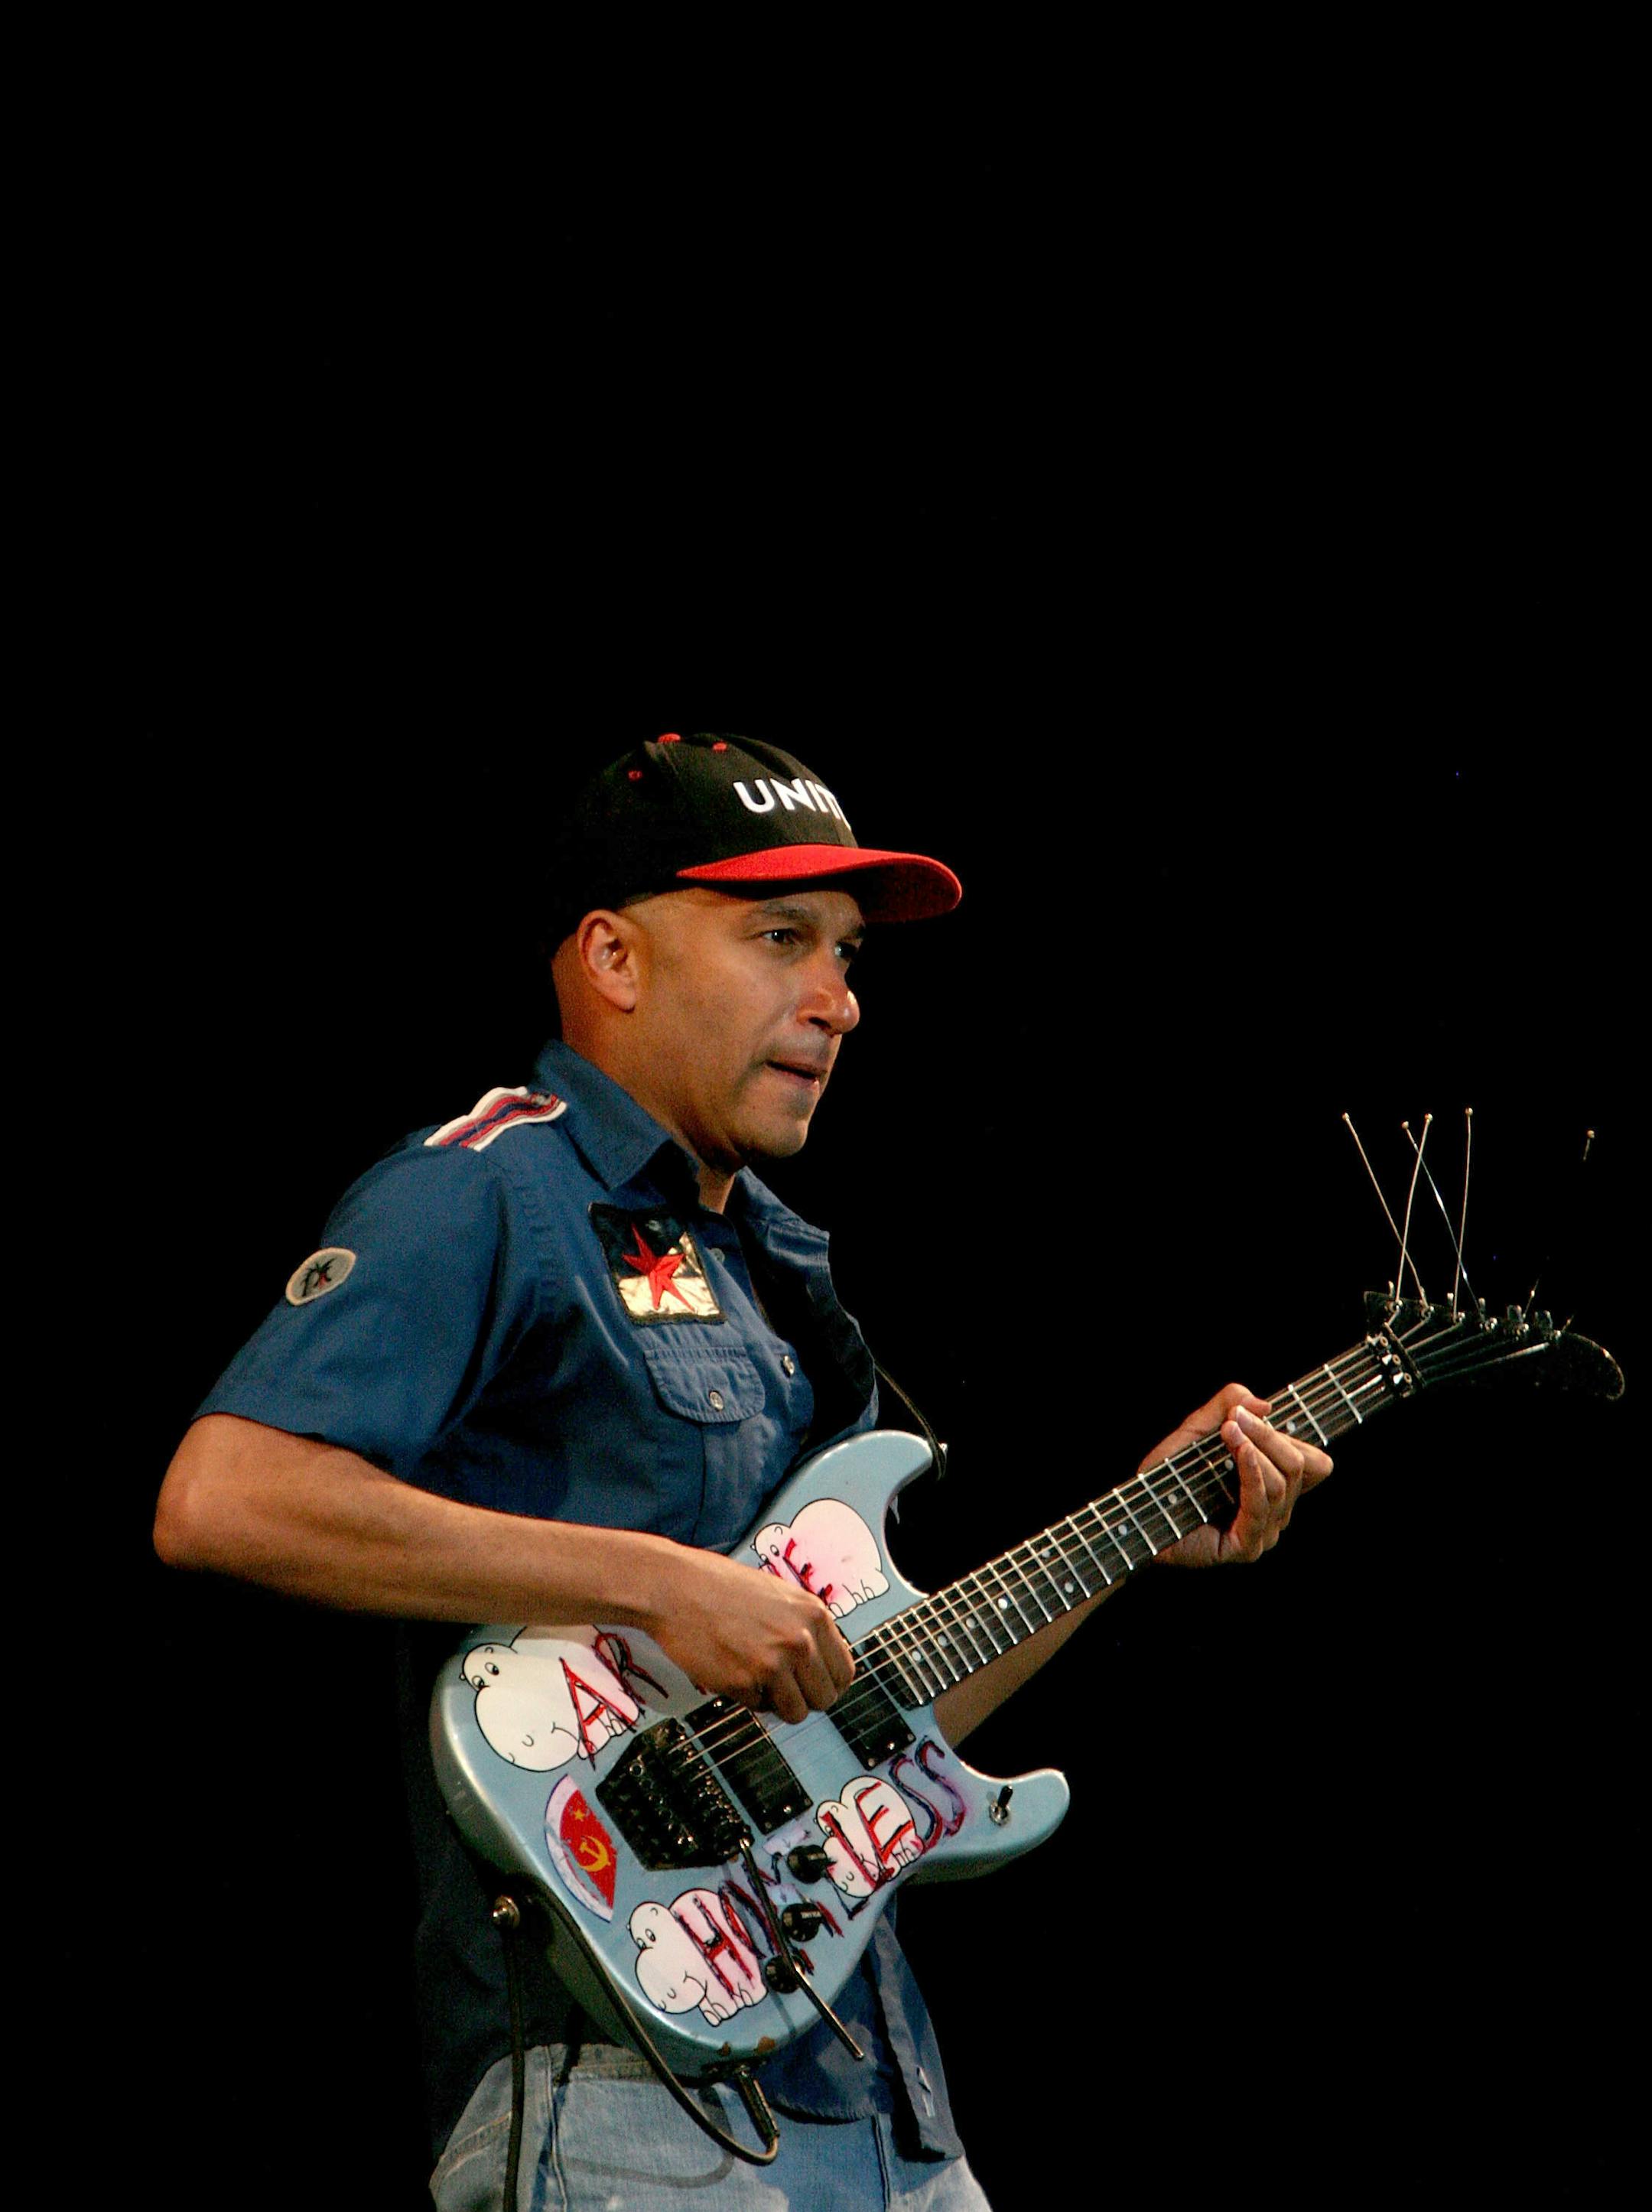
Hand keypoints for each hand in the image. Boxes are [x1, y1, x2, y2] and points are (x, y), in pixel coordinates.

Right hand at [643, 1545, 855, 1724]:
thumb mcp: (779, 1595)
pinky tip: (731, 1669)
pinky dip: (746, 1697)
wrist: (674, 1587)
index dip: (828, 1683)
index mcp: (813, 1615)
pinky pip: (758, 1707)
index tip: (814, 1686)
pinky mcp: (743, 1683)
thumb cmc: (718, 1586)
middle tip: (784, 1689)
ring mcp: (773, 1664)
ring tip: (756, 1679)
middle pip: (825, 1698)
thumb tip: (820, 1664)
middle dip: (805, 1699)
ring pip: (796, 1712)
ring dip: (778, 1704)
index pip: (844, 1671)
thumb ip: (803, 1627)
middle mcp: (800, 1640)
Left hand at [1147, 1382, 1332, 1568]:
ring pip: (1282, 1483)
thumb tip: (1264, 1403)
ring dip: (1257, 1448)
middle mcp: (1276, 1510)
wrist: (1139, 1514)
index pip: (1314, 1463)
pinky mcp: (1247, 1545)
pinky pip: (1261, 1504)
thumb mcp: (1196, 1429)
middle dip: (1269, 1435)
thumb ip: (1227, 1406)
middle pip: (1299, 1467)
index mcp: (1274, 1485)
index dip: (1290, 1435)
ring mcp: (1264, 1530)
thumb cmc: (1168, 1476)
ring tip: (1228, 1429)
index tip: (1248, 1412)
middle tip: (1236, 1416)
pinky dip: (1253, 1472)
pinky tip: (1242, 1451)